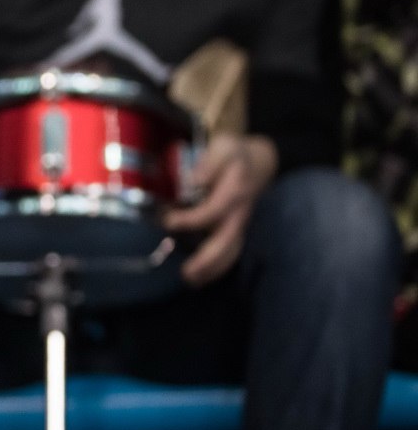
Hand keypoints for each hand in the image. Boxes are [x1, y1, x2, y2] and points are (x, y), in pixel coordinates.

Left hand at [163, 133, 277, 286]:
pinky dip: (218, 267)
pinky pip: (231, 252)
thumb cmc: (237, 153)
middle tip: (186, 274)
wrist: (263, 160)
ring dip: (213, 269)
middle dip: (208, 259)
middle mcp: (240, 213)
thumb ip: (209, 163)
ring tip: (191, 281)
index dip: (191, 219)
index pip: (213, 211)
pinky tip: (202, 278)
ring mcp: (241, 224)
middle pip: (227, 241)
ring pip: (231, 251)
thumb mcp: (224, 148)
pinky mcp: (238, 229)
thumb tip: (192, 180)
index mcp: (235, 192)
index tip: (167, 221)